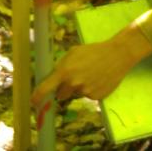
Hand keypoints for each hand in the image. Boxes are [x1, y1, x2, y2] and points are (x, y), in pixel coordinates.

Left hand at [31, 23, 151, 110]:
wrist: (117, 55)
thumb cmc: (93, 51)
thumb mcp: (73, 53)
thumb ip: (62, 66)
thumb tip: (53, 78)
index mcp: (65, 71)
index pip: (45, 89)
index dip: (37, 97)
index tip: (33, 101)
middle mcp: (73, 84)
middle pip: (61, 94)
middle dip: (64, 88)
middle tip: (74, 76)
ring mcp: (85, 92)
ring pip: (75, 94)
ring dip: (78, 88)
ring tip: (90, 74)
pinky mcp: (96, 97)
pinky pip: (88, 96)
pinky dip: (91, 89)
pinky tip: (98, 79)